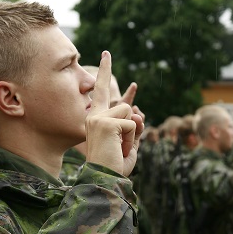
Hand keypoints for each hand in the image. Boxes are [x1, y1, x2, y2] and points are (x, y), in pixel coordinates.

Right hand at [86, 51, 143, 175]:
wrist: (105, 179)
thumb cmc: (115, 164)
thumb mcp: (129, 142)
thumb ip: (135, 125)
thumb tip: (138, 112)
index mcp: (97, 119)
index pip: (101, 91)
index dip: (104, 72)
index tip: (106, 54)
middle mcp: (94, 115)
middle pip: (125, 102)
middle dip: (117, 93)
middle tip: (106, 56)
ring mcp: (98, 118)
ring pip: (130, 113)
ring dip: (132, 134)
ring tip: (119, 147)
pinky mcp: (106, 123)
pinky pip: (132, 124)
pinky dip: (132, 139)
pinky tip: (119, 148)